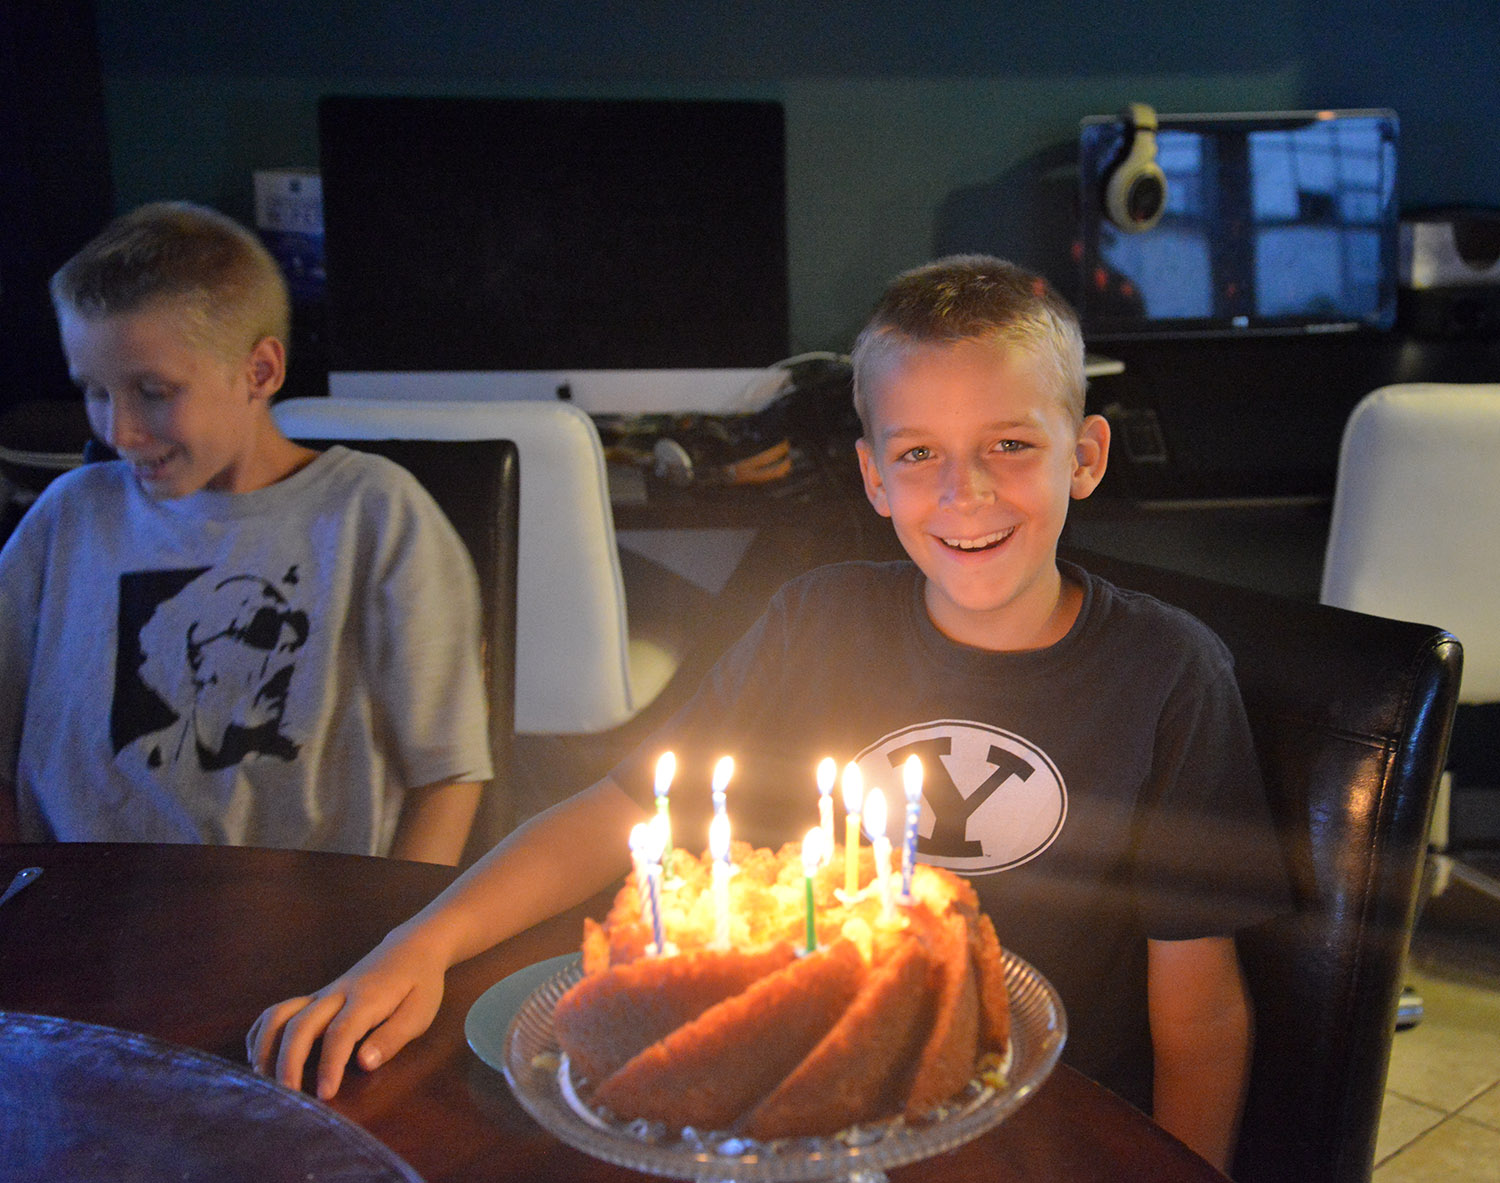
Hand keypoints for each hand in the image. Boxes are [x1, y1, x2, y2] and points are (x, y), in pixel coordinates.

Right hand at [247, 926, 448, 1098]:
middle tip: (288, 1097)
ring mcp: (321, 994)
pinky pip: (278, 1011)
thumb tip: (364, 1063)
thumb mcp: (420, 1011)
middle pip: (301, 1025)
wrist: (411, 947)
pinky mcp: (314, 997)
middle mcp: (336, 994)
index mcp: (366, 999)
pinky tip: (260, 1058)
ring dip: (266, 1047)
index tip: (324, 1095)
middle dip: (288, 1062)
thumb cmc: (419, 983)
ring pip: (280, 1014)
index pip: (340, 1033)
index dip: (330, 1065)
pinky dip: (261, 1034)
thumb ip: (392, 1037)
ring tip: (264, 1081)